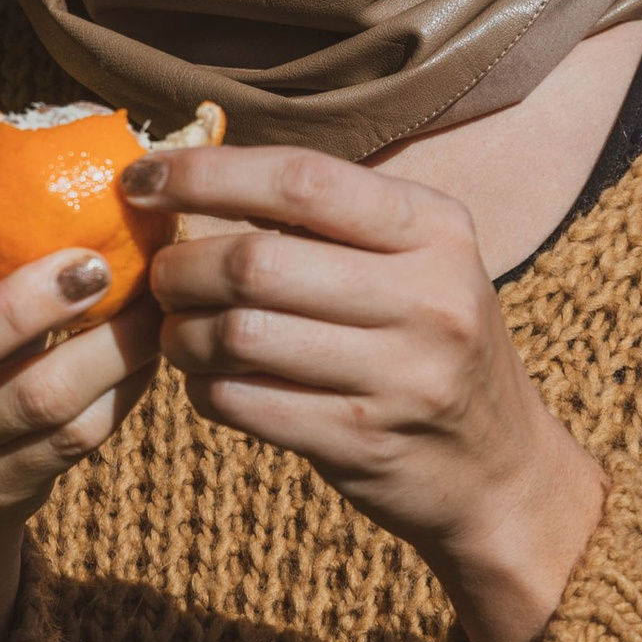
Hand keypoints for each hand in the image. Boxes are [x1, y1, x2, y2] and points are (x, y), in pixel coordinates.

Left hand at [132, 142, 603, 641]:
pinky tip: (210, 381)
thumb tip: (194, 178)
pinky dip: (206, 388)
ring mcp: (401, 375)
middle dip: (183, 266)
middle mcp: (429, 296)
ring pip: (238, 334)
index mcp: (436, 228)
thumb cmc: (430, 344)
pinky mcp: (362, 441)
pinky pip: (243, 403)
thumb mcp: (414, 263)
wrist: (499, 469)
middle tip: (162, 276)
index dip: (208, 172)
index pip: (303, 180)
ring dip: (184, 333)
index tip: (143, 178)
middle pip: (256, 262)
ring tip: (181, 332)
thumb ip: (327, 223)